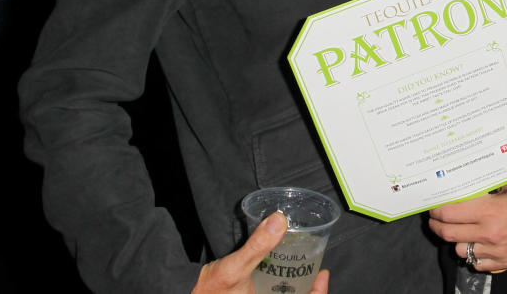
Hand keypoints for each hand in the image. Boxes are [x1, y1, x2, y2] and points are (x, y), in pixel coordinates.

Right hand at [192, 212, 328, 293]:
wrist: (182, 293)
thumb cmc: (207, 291)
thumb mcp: (235, 267)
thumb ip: (257, 245)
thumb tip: (279, 220)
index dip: (318, 292)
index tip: (323, 273)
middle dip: (307, 284)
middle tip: (315, 266)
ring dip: (292, 282)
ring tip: (297, 262)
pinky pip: (270, 291)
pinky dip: (277, 281)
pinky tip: (275, 266)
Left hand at [427, 180, 506, 272]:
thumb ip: (491, 185)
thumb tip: (473, 181)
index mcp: (488, 210)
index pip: (448, 213)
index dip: (435, 211)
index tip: (433, 207)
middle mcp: (489, 232)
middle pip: (448, 233)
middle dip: (437, 226)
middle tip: (435, 220)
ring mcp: (496, 250)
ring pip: (460, 250)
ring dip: (456, 241)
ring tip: (459, 232)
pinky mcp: (506, 261)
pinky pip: (479, 264)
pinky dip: (474, 256)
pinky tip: (476, 246)